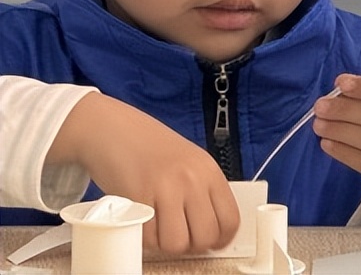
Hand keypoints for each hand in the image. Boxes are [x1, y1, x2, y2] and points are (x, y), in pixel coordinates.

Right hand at [49, 92, 239, 255]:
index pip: (230, 219)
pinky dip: (144, 240)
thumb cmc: (151, 148)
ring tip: (158, 230)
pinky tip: (142, 224)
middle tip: (180, 237)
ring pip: (176, 243)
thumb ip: (203, 192)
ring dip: (166, 245)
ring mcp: (164, 189)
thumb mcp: (190, 162)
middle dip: (192, 246)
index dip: (222, 239)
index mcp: (209, 171)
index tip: (212, 244)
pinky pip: (147, 239)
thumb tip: (212, 230)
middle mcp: (191, 180)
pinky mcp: (136, 199)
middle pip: (205, 236)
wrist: (113, 130)